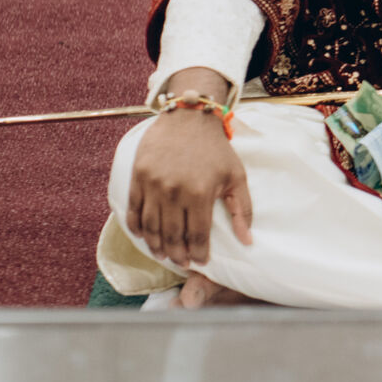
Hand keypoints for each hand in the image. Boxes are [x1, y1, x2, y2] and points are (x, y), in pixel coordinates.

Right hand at [126, 81, 253, 267]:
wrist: (188, 117)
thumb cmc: (215, 149)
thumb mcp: (236, 176)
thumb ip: (243, 209)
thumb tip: (247, 240)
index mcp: (199, 193)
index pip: (197, 235)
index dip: (199, 253)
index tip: (201, 262)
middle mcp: (173, 192)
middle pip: (172, 236)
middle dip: (177, 255)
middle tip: (181, 264)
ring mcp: (152, 186)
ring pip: (151, 227)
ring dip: (156, 246)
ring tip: (163, 255)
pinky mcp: (137, 178)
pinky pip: (134, 211)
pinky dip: (137, 228)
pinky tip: (144, 237)